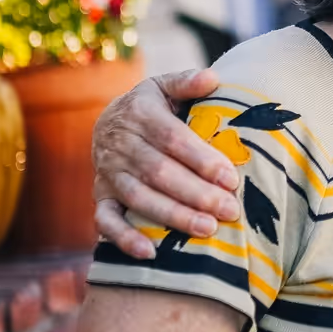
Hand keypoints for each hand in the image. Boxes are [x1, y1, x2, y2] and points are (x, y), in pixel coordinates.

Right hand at [92, 68, 239, 258]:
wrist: (108, 122)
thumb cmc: (151, 107)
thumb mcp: (164, 87)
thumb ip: (187, 83)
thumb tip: (212, 78)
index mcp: (140, 114)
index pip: (173, 140)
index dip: (202, 160)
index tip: (231, 178)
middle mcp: (120, 145)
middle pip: (159, 173)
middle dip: (196, 194)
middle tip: (229, 210)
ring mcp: (108, 173)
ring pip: (139, 198)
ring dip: (173, 216)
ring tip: (208, 230)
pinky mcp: (101, 196)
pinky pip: (106, 221)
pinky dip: (124, 239)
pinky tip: (150, 253)